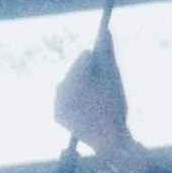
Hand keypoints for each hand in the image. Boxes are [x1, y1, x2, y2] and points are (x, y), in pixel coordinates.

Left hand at [52, 38, 132, 172]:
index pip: (84, 57)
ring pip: (69, 85)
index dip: (98, 63)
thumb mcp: (114, 78)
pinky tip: (87, 105)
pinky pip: (66, 99)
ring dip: (81, 86)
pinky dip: (75, 99)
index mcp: (73, 78)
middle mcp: (59, 89)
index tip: (106, 72)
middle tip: (102, 86)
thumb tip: (105, 31)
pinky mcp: (57, 115)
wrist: (110, 141)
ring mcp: (56, 103)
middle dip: (88, 74)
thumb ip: (108, 54)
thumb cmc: (114, 107)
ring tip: (96, 96)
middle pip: (75, 71)